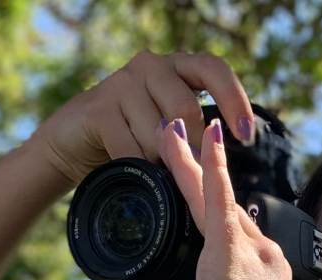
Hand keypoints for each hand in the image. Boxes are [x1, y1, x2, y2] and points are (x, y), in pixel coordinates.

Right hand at [31, 51, 255, 183]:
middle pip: (186, 109)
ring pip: (158, 134)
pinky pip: (131, 149)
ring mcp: (123, 82)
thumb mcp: (170, 126)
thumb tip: (228, 157)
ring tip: (150, 167)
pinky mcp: (99, 107)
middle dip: (191, 149)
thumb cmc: (132, 135)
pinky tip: (132, 170)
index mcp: (177, 67)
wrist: (76, 139)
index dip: (234, 100)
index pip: (214, 70)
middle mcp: (151, 66)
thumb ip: (196, 129)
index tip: (246, 136)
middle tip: (186, 171)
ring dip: (159, 162)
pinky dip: (136, 167)